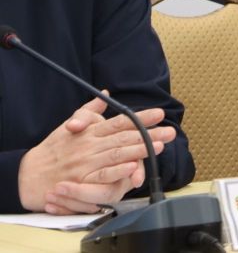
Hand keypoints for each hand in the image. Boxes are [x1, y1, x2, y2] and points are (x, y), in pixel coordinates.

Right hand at [18, 96, 175, 213]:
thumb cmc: (52, 150)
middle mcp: (91, 145)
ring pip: (117, 154)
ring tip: (160, 145)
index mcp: (90, 131)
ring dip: (139, 150)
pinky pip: (103, 175)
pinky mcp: (82, 181)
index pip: (120, 122)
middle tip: (170, 130)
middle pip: (124, 137)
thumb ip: (90, 111)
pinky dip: (118, 171)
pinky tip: (134, 167)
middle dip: (149, 133)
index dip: (141, 117)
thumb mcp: (69, 125)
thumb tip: (106, 94)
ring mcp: (87, 163)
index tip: (159, 113)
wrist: (29, 174)